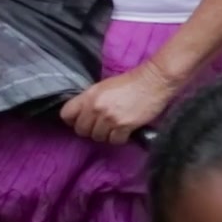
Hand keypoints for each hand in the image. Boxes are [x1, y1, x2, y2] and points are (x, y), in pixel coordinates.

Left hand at [61, 59, 178, 144]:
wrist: (155, 81)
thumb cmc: (132, 81)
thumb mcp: (105, 86)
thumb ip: (92, 99)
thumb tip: (85, 115)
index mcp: (89, 95)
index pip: (66, 114)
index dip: (73, 120)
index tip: (83, 120)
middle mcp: (96, 107)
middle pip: (82, 130)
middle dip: (91, 130)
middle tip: (103, 125)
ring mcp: (109, 118)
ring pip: (98, 137)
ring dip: (106, 134)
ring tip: (116, 126)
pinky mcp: (124, 126)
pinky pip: (114, 140)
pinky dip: (120, 138)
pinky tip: (126, 130)